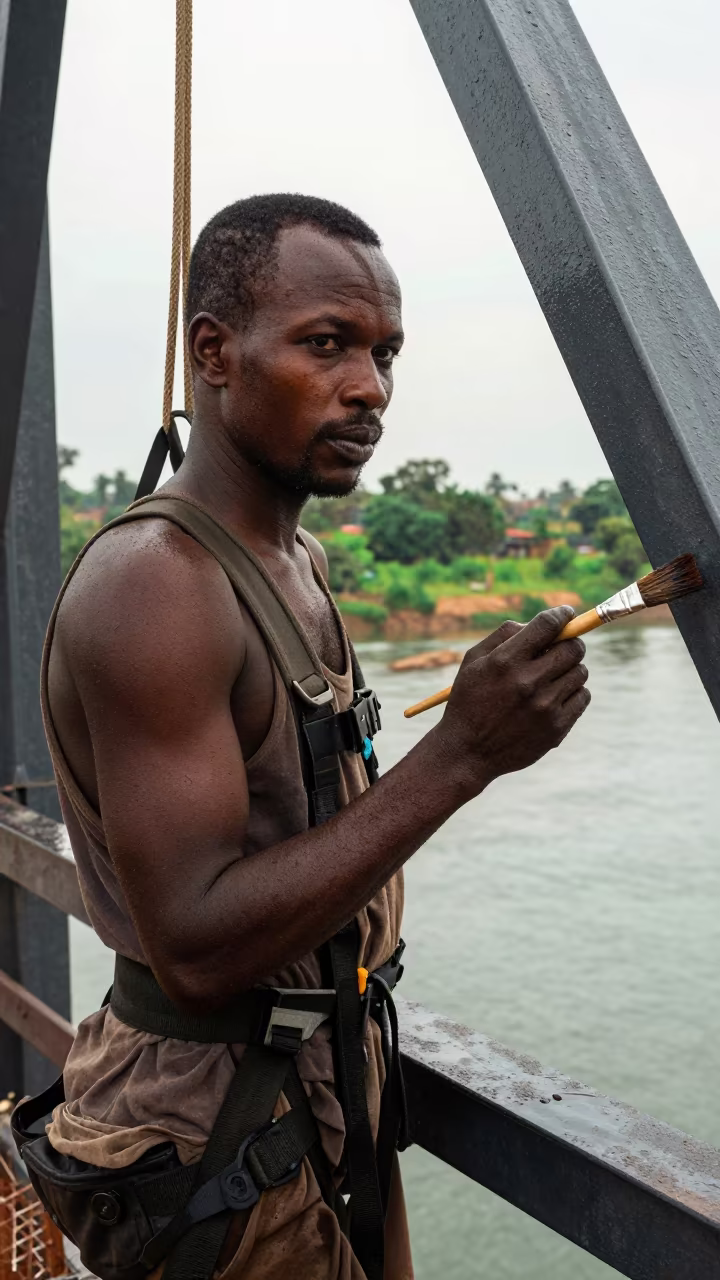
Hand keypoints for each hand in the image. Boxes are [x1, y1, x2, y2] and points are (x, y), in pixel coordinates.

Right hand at [436, 608, 589, 795]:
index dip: (561, 614)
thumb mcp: (473, 662)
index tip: (566, 614)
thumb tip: (537, 623)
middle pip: (573, 647)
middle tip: (560, 648)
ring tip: (552, 677)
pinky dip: (574, 692)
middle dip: (570, 642)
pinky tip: (555, 696)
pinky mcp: (556, 728)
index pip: (547, 625)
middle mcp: (528, 682)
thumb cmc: (469, 701)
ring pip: (581, 672)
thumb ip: (504, 635)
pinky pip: (583, 697)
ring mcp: (545, 707)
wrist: (467, 752)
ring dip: (571, 668)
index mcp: (505, 661)